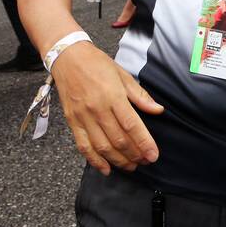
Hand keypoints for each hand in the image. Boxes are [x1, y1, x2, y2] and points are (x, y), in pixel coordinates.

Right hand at [52, 41, 163, 173]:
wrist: (67, 57)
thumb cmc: (97, 63)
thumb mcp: (123, 74)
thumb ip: (140, 96)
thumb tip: (158, 110)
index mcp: (113, 95)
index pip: (131, 125)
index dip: (144, 143)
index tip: (153, 155)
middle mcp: (97, 108)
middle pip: (118, 139)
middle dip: (134, 154)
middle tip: (145, 161)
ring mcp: (83, 116)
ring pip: (102, 147)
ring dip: (118, 160)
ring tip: (131, 166)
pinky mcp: (72, 122)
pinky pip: (84, 146)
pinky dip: (95, 161)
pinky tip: (106, 168)